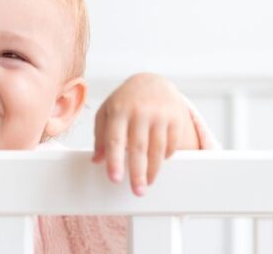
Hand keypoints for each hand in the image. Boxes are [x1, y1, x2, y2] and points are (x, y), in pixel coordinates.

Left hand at [92, 73, 197, 195]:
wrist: (153, 82)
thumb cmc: (126, 101)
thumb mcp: (108, 112)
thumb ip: (101, 136)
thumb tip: (97, 160)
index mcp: (119, 110)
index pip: (115, 139)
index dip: (115, 161)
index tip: (115, 179)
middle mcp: (140, 111)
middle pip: (138, 147)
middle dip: (138, 173)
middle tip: (137, 192)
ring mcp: (160, 114)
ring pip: (157, 148)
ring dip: (153, 170)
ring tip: (147, 183)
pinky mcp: (176, 117)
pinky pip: (171, 144)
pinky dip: (165, 157)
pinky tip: (158, 164)